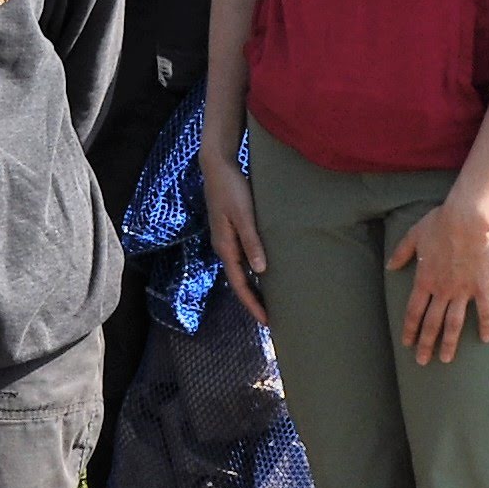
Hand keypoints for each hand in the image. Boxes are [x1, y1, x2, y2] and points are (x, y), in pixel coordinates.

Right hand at [200, 149, 268, 323]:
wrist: (217, 166)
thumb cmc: (231, 188)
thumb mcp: (244, 215)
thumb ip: (252, 241)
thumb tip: (260, 271)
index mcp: (225, 247)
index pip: (240, 284)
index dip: (253, 304)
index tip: (266, 321)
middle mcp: (224, 247)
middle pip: (239, 282)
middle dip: (253, 301)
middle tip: (271, 318)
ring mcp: (226, 239)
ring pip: (241, 271)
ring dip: (253, 287)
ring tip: (269, 300)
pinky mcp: (231, 230)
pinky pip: (243, 258)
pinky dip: (253, 270)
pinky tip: (263, 271)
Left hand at [386, 194, 488, 365]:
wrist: (468, 218)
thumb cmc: (440, 223)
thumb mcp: (414, 235)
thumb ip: (401, 253)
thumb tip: (389, 266)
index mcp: (424, 279)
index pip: (413, 311)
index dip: (410, 329)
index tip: (407, 343)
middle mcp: (441, 290)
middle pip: (431, 323)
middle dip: (426, 344)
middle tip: (423, 361)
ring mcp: (462, 290)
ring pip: (454, 323)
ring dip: (449, 343)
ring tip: (446, 359)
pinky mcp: (482, 286)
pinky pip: (485, 311)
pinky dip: (485, 326)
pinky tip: (486, 340)